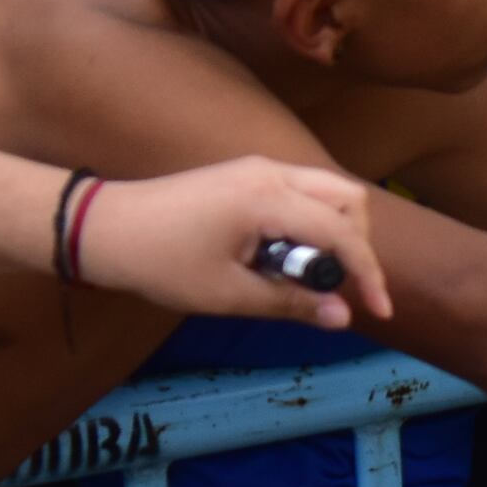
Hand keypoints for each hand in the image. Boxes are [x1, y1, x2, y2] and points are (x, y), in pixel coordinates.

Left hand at [71, 157, 392, 333]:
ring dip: (337, 232)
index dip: (367, 273)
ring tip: (315, 278)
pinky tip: (291, 259)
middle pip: (346, 199)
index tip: (379, 311)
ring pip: (327, 191)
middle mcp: (270, 172)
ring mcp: (258, 169)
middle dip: (358, 245)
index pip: (340, 233)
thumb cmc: (161, 263)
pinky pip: (302, 192)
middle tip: (344, 291)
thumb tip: (342, 318)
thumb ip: (290, 302)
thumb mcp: (227, 294)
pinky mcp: (246, 175)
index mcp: (267, 199)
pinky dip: (313, 222)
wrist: (107, 228)